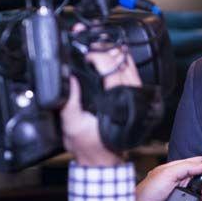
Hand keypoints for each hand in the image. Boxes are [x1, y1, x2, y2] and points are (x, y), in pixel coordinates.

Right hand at [60, 40, 140, 165]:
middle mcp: (127, 94)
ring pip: (127, 62)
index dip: (97, 54)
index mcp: (115, 100)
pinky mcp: (131, 93)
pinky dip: (118, 59)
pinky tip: (108, 53)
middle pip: (120, 60)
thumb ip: (69, 102)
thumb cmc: (88, 145)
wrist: (100, 159)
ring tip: (95, 43)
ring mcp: (132, 93)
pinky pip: (129, 70)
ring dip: (111, 51)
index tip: (84, 51)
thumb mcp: (71, 124)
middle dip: (103, 47)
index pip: (110, 67)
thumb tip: (69, 78)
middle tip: (87, 40)